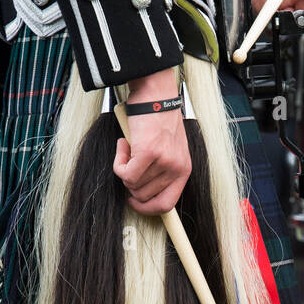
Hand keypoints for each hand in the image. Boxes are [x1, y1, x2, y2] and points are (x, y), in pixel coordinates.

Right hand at [113, 69, 190, 214]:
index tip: (134, 201)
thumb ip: (162, 172)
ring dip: (124, 168)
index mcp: (184, 170)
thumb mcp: (170, 150)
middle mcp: (176, 168)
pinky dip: (118, 162)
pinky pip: (125, 173)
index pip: (167, 204)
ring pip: (132, 184)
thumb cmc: (158, 119)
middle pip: (144, 196)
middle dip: (130, 183)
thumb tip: (141, 193)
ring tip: (129, 148)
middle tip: (129, 163)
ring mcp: (164, 161)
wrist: (155, 94)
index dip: (147, 208)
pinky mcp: (148, 153)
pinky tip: (124, 146)